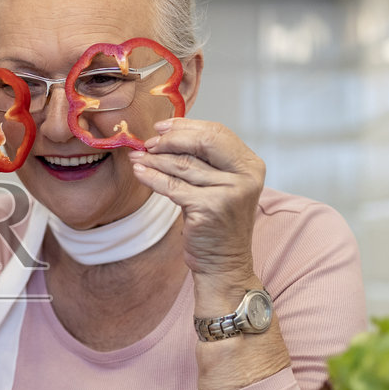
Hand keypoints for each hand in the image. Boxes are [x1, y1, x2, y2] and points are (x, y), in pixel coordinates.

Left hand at [128, 118, 264, 280]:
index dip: (186, 126)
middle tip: (148, 142)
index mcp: (250, 165)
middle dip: (171, 139)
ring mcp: (229, 192)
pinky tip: (140, 172)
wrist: (224, 263)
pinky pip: (172, 187)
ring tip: (137, 156)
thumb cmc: (217, 223)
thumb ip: (204, 160)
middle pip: (203, 142)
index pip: (217, 132)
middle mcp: (245, 176)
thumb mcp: (219, 185)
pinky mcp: (209, 208)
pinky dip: (152, 177)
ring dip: (155, 159)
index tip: (162, 127)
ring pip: (183, 165)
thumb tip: (168, 133)